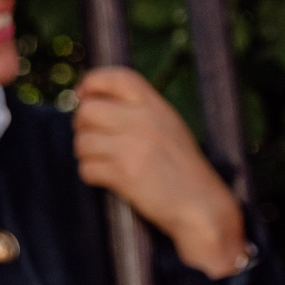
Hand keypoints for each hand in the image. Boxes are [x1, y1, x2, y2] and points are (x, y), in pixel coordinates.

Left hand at [71, 68, 247, 277]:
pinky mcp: (122, 174)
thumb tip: (89, 103)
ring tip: (109, 164)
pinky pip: (86, 168)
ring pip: (82, 142)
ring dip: (88, 155)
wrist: (202, 206)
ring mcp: (132, 147)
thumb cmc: (184, 170)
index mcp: (157, 107)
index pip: (116, 78)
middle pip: (87, 110)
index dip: (92, 82)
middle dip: (83, 126)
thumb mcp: (170, 129)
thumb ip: (138, 113)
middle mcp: (144, 122)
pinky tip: (113, 180)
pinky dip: (94, 176)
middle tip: (96, 140)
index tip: (83, 95)